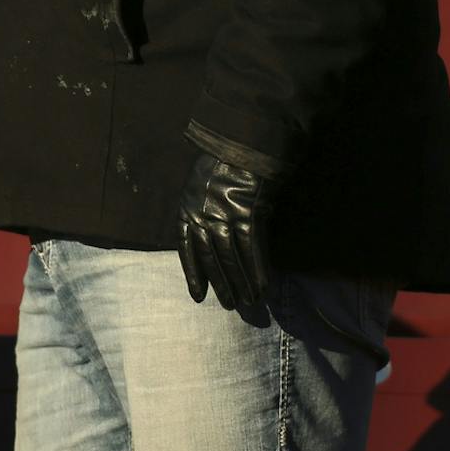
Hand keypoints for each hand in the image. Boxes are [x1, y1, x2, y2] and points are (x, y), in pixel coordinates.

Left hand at [176, 153, 277, 312]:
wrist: (238, 145)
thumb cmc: (218, 168)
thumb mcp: (195, 190)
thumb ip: (198, 215)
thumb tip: (208, 244)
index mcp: (185, 211)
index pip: (187, 250)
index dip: (193, 274)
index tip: (198, 296)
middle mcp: (202, 217)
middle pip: (211, 259)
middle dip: (222, 284)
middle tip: (231, 304)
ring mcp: (224, 217)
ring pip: (232, 258)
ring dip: (242, 283)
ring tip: (249, 301)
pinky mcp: (248, 215)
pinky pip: (253, 249)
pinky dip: (259, 270)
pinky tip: (263, 285)